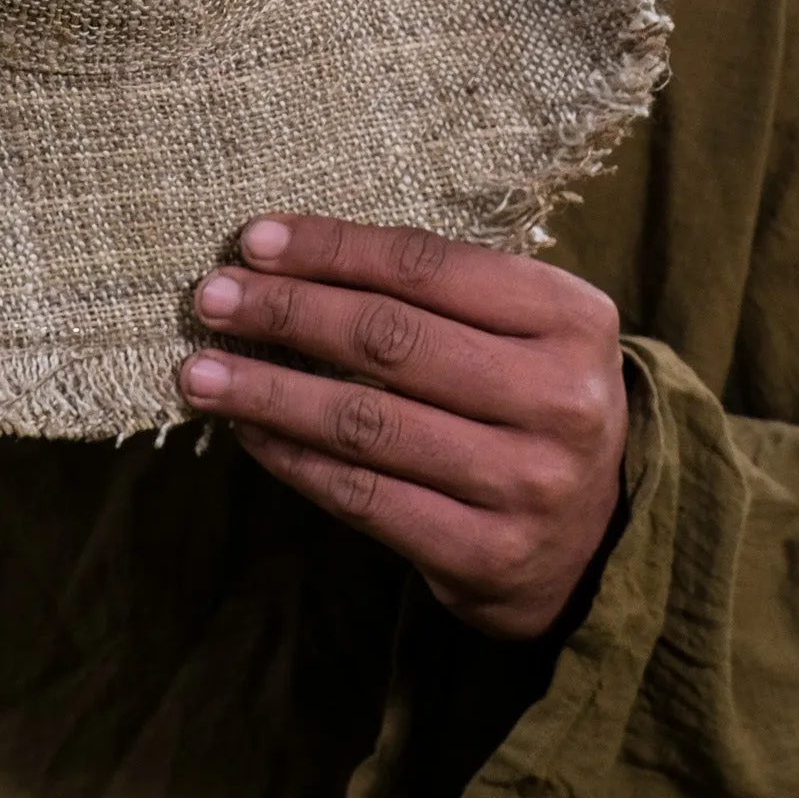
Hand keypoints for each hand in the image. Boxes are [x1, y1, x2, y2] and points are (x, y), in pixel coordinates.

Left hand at [178, 216, 626, 639]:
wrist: (601, 537)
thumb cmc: (528, 397)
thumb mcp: (520, 326)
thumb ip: (434, 289)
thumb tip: (284, 257)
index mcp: (570, 317)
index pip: (425, 266)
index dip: (330, 250)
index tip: (252, 242)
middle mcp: (559, 399)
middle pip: (388, 339)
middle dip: (284, 313)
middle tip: (210, 299)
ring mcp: (526, 484)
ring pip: (365, 422)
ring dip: (267, 391)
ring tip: (197, 371)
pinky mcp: (488, 557)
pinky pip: (364, 495)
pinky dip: (293, 458)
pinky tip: (248, 432)